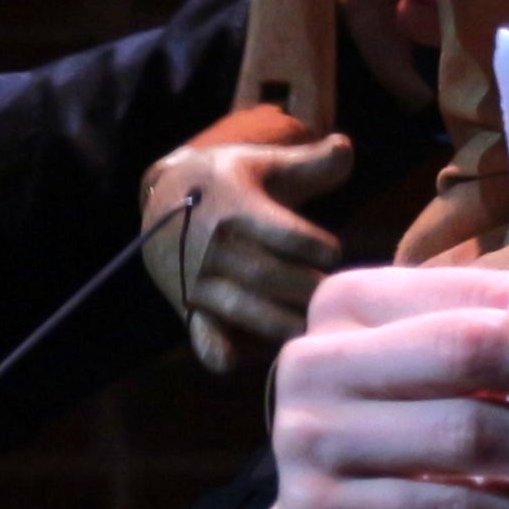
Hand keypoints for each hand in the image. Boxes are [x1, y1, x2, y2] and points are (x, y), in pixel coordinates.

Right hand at [142, 104, 355, 371]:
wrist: (162, 196)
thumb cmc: (230, 181)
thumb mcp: (264, 164)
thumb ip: (310, 162)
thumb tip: (345, 146)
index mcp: (238, 208)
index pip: (290, 237)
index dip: (321, 249)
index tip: (331, 253)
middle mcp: (215, 245)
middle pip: (272, 277)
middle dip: (309, 290)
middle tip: (333, 298)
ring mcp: (198, 278)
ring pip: (246, 309)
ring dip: (283, 325)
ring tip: (312, 330)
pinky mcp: (187, 304)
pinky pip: (200, 331)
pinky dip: (215, 349)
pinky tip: (233, 362)